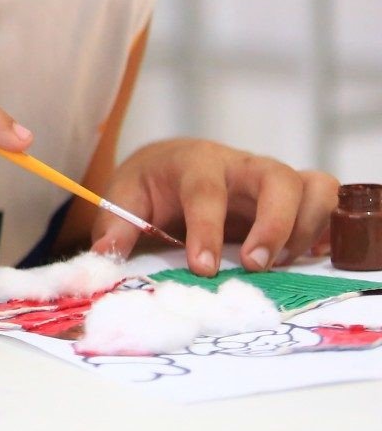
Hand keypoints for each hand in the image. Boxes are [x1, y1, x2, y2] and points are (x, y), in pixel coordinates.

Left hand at [90, 138, 338, 275]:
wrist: (170, 164)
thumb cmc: (149, 185)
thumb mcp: (123, 199)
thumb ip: (115, 227)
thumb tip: (104, 257)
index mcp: (194, 162)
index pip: (205, 191)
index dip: (207, 229)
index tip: (204, 268)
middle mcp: (239, 165)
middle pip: (275, 180)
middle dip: (273, 224)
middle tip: (255, 266)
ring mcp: (270, 177)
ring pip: (310, 187)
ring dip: (304, 228)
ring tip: (278, 264)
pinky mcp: (292, 192)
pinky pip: (325, 197)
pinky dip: (325, 225)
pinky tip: (305, 255)